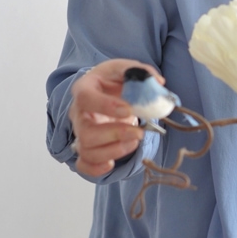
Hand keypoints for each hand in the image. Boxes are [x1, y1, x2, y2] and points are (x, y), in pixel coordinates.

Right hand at [68, 59, 164, 177]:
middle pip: (87, 132)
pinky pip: (83, 164)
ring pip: (87, 150)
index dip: (106, 106)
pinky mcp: (85, 146)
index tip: (129, 110)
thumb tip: (158, 82)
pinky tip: (112, 163)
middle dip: (116, 135)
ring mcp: (80, 131)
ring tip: (135, 140)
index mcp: (84, 88)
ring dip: (114, 150)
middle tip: (139, 132)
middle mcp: (78, 113)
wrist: (105, 89)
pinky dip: (96, 168)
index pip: (86, 99)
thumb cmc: (113, 79)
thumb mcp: (126, 68)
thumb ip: (142, 72)